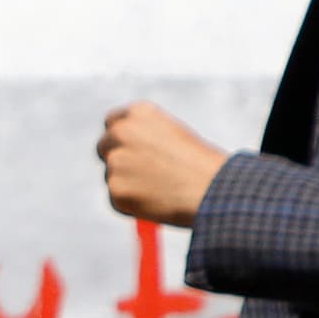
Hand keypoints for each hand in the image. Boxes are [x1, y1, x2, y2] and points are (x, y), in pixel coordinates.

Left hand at [99, 101, 229, 228]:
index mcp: (138, 113)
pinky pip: (116, 198)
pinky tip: (158, 202)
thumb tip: (126, 155)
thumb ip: (146, 139)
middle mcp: (121, 132)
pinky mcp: (115, 189)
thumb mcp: (174, 136)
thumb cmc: (203, 165)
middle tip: (142, 175)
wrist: (215, 189)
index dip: (121, 138)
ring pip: (112, 175)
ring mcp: (116, 161)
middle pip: (104, 147)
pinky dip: (131, 204)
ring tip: (163, 189)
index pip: (112, 122)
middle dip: (118, 160)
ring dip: (128, 184)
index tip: (128, 150)